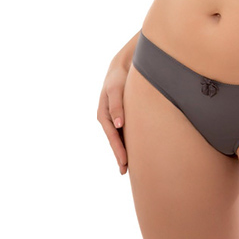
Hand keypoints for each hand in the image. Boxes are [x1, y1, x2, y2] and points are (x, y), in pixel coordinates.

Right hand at [97, 58, 129, 174]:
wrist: (122, 66)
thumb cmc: (118, 78)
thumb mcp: (116, 89)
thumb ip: (117, 106)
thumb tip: (118, 125)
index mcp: (103, 115)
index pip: (112, 137)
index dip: (119, 150)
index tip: (124, 162)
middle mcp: (108, 119)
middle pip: (115, 140)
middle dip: (120, 156)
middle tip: (126, 171)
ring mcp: (115, 118)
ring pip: (119, 137)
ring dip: (124, 150)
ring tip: (130, 166)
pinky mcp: (122, 115)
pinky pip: (125, 131)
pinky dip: (128, 140)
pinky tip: (135, 148)